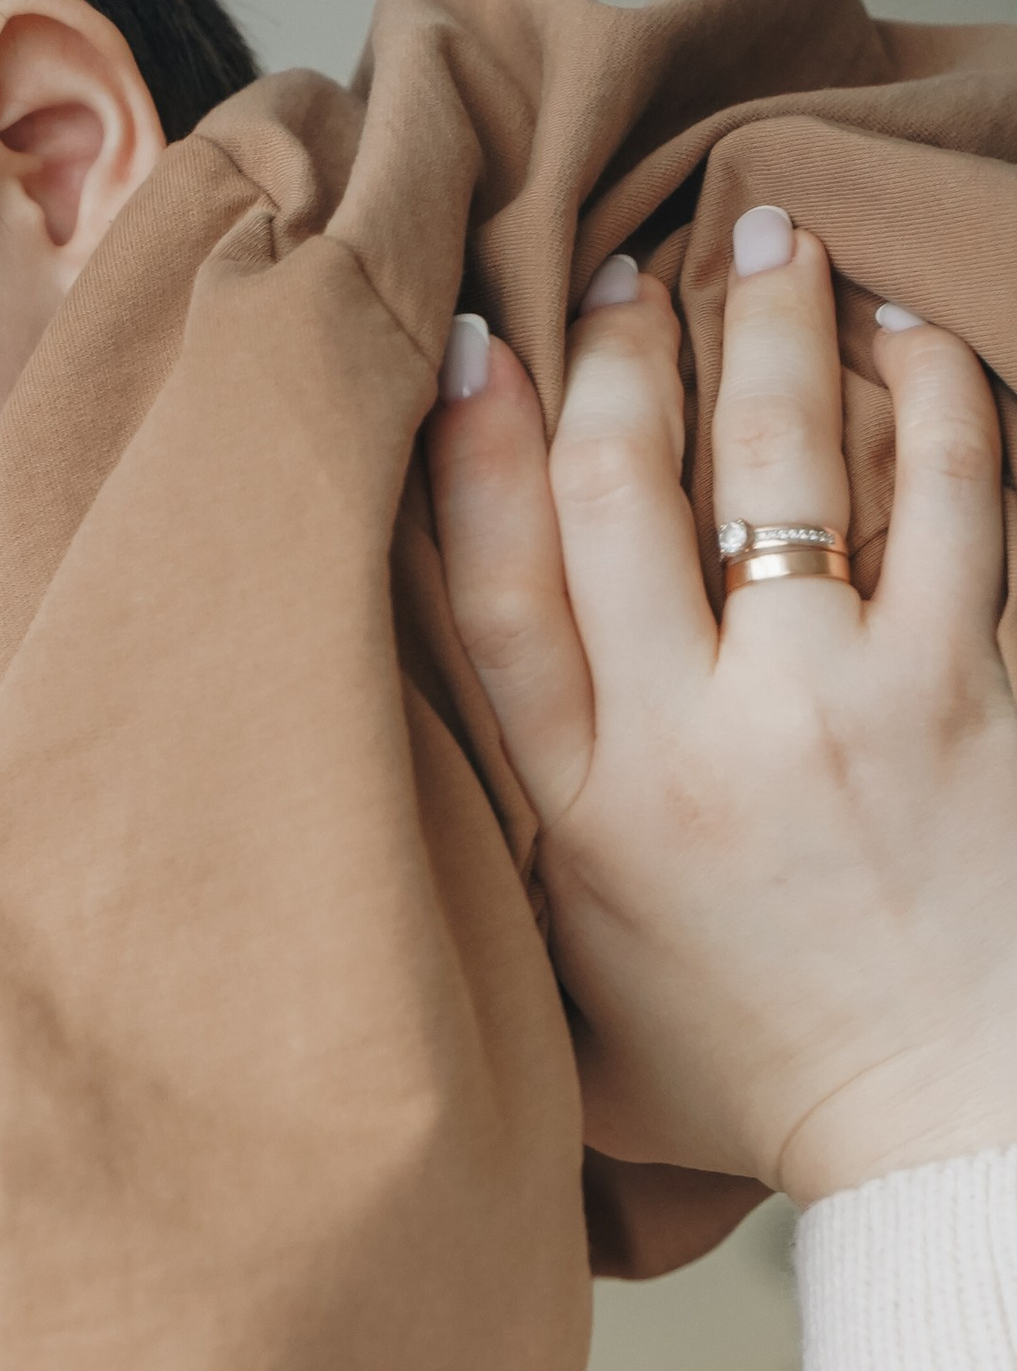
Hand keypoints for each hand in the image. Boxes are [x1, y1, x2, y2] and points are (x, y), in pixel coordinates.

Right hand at [426, 214, 1016, 1200]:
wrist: (952, 1139)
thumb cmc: (773, 1090)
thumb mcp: (579, 1024)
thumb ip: (505, 908)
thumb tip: (409, 828)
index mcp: (582, 825)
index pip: (493, 598)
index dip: (466, 454)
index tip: (468, 344)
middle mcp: (693, 754)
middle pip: (619, 497)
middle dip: (616, 353)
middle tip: (620, 269)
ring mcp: (838, 713)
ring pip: (781, 462)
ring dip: (768, 324)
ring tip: (767, 232)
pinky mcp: (967, 694)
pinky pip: (953, 494)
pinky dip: (935, 391)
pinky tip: (912, 331)